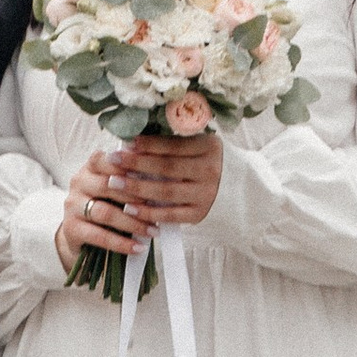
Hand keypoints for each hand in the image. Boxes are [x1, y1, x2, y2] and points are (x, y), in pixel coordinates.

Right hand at [59, 146, 147, 267]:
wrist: (80, 234)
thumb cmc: (107, 204)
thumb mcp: (116, 189)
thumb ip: (130, 180)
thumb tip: (162, 180)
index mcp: (91, 167)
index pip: (106, 159)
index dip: (127, 166)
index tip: (150, 173)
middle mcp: (79, 182)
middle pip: (107, 185)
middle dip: (136, 197)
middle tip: (159, 207)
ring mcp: (72, 205)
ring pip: (105, 212)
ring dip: (133, 223)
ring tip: (153, 231)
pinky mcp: (71, 228)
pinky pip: (99, 236)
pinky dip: (121, 243)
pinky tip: (138, 247)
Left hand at [107, 129, 224, 230]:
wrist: (244, 193)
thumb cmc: (213, 165)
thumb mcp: (203, 148)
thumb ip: (177, 146)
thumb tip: (137, 142)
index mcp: (209, 148)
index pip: (173, 145)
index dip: (148, 144)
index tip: (126, 143)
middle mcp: (209, 170)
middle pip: (166, 167)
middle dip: (136, 163)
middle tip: (112, 160)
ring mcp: (205, 194)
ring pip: (165, 191)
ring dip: (137, 187)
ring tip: (114, 182)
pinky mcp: (200, 214)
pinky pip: (169, 214)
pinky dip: (148, 212)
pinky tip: (130, 208)